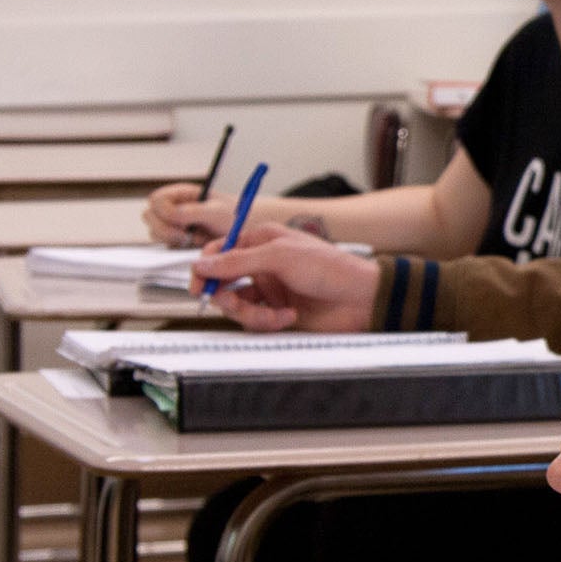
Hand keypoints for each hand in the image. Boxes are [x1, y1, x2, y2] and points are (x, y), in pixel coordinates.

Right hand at [144, 182, 237, 246]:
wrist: (248, 231)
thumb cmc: (236, 216)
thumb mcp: (217, 211)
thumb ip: (194, 211)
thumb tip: (173, 213)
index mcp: (182, 193)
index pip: (156, 199)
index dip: (164, 212)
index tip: (181, 222)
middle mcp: (174, 206)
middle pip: (149, 216)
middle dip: (165, 228)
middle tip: (186, 234)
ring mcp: (174, 223)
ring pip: (154, 232)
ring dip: (171, 238)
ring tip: (194, 238)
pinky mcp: (178, 239)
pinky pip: (166, 244)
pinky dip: (177, 247)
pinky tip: (194, 244)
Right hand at [191, 224, 378, 331]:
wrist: (363, 299)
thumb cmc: (332, 268)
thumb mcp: (281, 257)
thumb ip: (238, 261)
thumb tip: (202, 264)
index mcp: (262, 240)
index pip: (220, 251)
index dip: (205, 268)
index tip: (198, 284)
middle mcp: (263, 264)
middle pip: (223, 282)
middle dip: (224, 296)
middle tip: (227, 303)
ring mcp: (271, 289)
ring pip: (238, 305)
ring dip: (251, 313)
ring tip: (273, 314)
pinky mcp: (278, 311)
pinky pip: (257, 320)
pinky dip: (269, 321)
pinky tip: (290, 316)